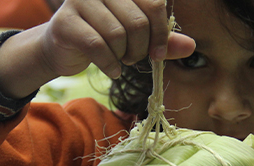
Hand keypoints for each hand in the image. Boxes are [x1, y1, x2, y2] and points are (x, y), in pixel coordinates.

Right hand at [0, 0, 194, 98]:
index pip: (154, 3)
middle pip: (137, 22)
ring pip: (117, 34)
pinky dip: (109, 64)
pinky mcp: (66, 21)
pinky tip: (112, 70)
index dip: (160, 33)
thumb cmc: (103, 39)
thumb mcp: (138, 39)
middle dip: (140, 49)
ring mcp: (81, 1)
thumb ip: (163, 40)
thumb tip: (191, 47)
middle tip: (133, 58)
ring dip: (123, 56)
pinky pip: (98, 46)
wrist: (63, 49)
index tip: (158, 54)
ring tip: (119, 60)